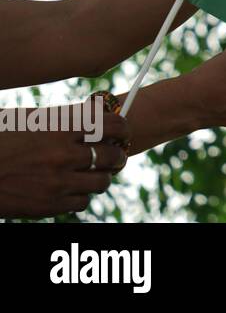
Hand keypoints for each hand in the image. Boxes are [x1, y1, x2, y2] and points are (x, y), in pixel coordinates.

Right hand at [0, 105, 128, 218]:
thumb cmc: (0, 140)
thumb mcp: (29, 120)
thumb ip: (64, 116)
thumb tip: (97, 108)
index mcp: (58, 130)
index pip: (111, 125)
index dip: (123, 128)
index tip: (123, 131)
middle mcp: (62, 156)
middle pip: (112, 156)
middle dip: (117, 155)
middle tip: (114, 155)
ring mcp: (57, 183)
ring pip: (102, 182)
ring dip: (101, 177)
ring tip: (94, 173)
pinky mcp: (49, 206)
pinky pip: (82, 202)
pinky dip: (82, 195)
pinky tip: (72, 188)